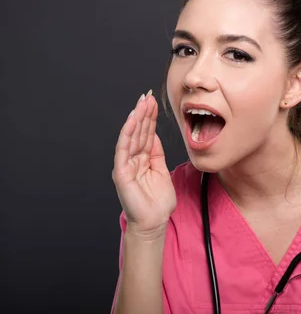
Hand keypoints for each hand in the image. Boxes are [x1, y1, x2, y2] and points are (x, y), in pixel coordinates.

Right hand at [112, 90, 175, 238]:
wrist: (154, 222)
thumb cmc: (158, 201)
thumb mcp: (161, 170)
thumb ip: (157, 153)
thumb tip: (155, 135)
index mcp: (143, 159)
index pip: (147, 134)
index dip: (150, 118)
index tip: (154, 102)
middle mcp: (132, 159)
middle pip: (138, 132)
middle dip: (143, 114)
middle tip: (147, 96)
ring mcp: (126, 165)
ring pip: (131, 137)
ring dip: (136, 119)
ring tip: (141, 104)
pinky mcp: (121, 172)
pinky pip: (123, 150)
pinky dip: (127, 134)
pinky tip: (131, 121)